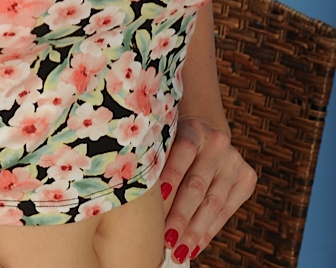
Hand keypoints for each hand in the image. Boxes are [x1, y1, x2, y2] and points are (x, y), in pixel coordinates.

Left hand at [159, 116, 256, 262]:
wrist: (206, 132)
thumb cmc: (175, 143)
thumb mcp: (168, 141)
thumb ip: (158, 160)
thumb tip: (134, 196)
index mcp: (193, 129)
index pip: (183, 151)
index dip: (171, 174)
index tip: (158, 198)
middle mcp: (217, 143)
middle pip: (197, 184)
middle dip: (181, 216)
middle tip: (167, 240)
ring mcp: (233, 160)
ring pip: (213, 203)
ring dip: (195, 231)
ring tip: (179, 251)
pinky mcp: (247, 177)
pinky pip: (226, 210)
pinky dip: (209, 232)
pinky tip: (195, 246)